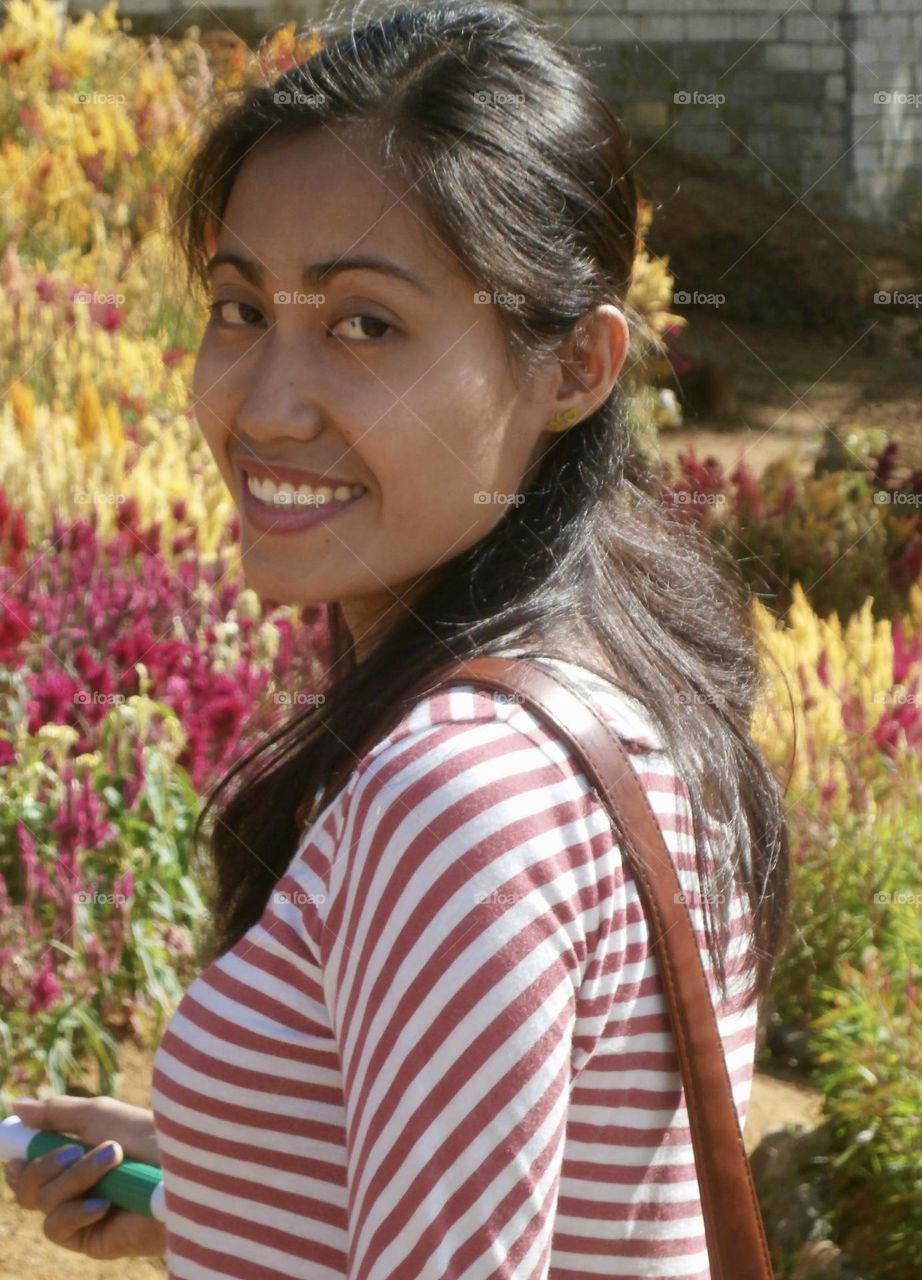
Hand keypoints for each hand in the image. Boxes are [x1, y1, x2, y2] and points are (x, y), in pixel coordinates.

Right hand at [4, 1094, 165, 1259]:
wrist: (185, 1169)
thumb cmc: (149, 1136)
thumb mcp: (101, 1116)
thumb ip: (58, 1114)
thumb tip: (17, 1105)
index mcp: (78, 1156)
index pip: (31, 1165)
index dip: (19, 1158)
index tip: (14, 1146)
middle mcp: (77, 1186)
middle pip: (26, 1185)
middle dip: (45, 1163)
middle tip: (75, 1149)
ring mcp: (82, 1213)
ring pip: (42, 1201)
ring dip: (74, 1177)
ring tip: (112, 1159)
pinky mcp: (91, 1239)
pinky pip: (57, 1228)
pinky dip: (76, 1211)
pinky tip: (104, 1203)